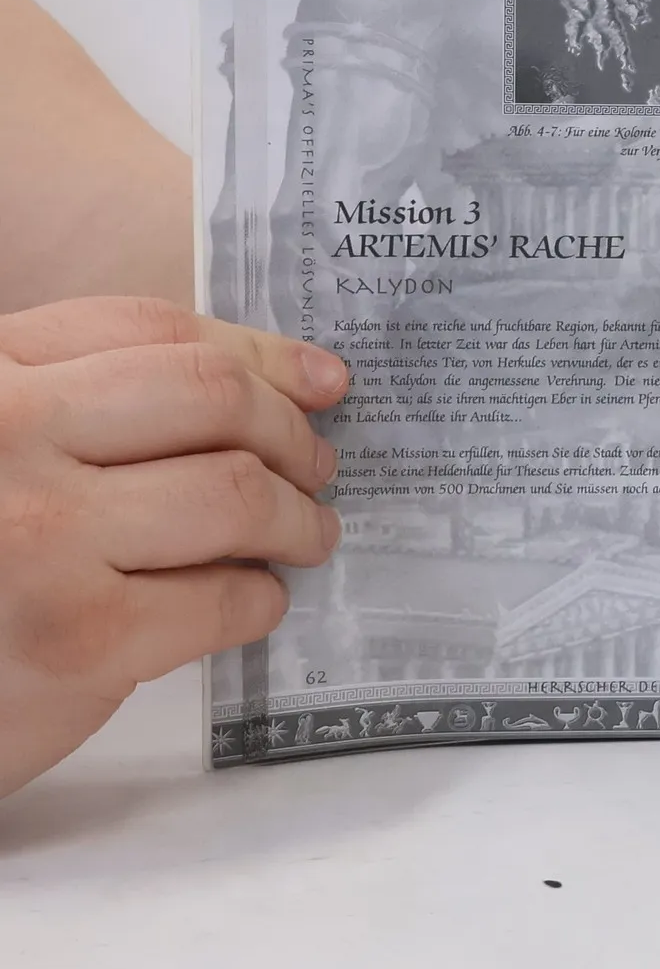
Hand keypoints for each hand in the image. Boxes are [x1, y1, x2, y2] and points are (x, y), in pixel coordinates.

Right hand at [0, 296, 348, 799]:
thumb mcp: (0, 453)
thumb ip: (96, 406)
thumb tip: (283, 384)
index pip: (153, 331)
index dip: (259, 352)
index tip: (320, 378)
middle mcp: (8, 435)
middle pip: (211, 397)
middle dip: (291, 434)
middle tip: (317, 467)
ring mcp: (43, 534)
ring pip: (234, 492)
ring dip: (297, 518)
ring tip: (307, 536)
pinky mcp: (76, 637)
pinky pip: (220, 597)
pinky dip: (258, 600)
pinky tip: (251, 602)